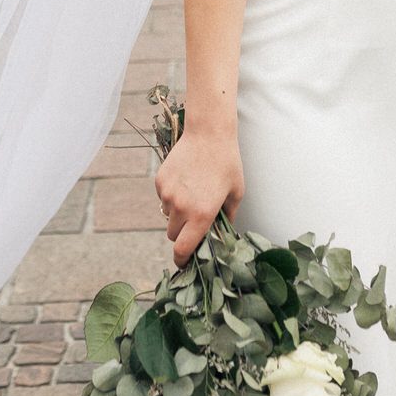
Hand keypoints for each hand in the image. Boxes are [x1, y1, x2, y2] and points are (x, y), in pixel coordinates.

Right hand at [154, 127, 243, 267]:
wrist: (209, 132)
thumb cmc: (227, 163)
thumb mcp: (236, 193)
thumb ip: (228, 218)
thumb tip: (223, 235)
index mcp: (201, 215)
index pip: (183, 250)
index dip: (182, 260)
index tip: (184, 262)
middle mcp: (181, 208)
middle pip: (173, 235)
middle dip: (183, 233)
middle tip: (195, 220)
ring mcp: (168, 194)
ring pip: (168, 216)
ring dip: (177, 214)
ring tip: (193, 193)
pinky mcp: (160, 181)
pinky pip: (163, 198)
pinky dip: (171, 196)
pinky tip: (186, 180)